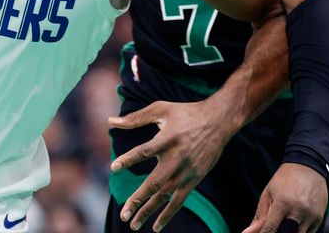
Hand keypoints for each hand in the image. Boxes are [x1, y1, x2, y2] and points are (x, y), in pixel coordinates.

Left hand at [109, 99, 238, 230]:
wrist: (218, 121)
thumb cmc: (185, 113)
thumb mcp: (160, 109)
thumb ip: (135, 118)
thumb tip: (110, 122)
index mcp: (167, 139)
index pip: (144, 151)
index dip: (129, 160)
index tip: (114, 167)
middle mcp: (177, 158)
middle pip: (155, 183)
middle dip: (138, 200)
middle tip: (124, 214)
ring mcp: (186, 171)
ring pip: (166, 196)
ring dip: (149, 211)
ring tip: (134, 224)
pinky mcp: (194, 179)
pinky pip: (179, 200)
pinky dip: (168, 214)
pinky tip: (156, 226)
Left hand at [242, 163, 327, 232]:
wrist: (309, 166)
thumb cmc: (285, 179)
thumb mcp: (269, 193)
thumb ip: (260, 215)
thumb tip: (249, 231)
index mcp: (282, 203)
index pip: (270, 228)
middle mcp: (298, 211)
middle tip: (273, 228)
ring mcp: (311, 215)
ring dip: (290, 232)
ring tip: (285, 223)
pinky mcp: (320, 218)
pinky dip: (300, 232)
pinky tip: (295, 224)